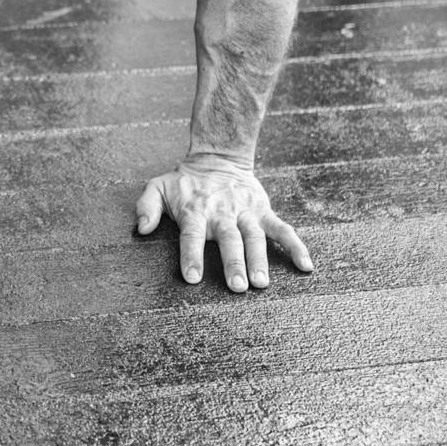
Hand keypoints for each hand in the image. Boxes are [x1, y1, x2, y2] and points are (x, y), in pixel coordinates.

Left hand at [135, 156, 312, 291]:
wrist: (217, 158)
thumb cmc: (184, 182)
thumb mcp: (157, 187)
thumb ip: (146, 207)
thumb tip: (141, 229)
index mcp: (195, 210)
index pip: (191, 235)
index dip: (192, 255)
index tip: (193, 278)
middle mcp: (222, 212)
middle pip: (229, 238)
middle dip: (233, 263)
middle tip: (237, 287)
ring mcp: (246, 212)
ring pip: (255, 236)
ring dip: (259, 259)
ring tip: (262, 283)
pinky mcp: (264, 211)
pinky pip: (283, 229)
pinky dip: (296, 247)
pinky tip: (306, 266)